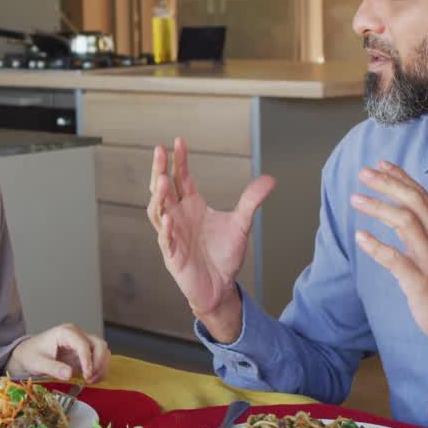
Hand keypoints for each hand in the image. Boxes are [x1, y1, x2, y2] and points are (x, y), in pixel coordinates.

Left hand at [8, 324, 108, 382]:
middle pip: (99, 344)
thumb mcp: (37, 363)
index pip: (83, 344)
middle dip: (98, 362)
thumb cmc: (30, 355)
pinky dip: (99, 369)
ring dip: (100, 366)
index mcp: (65, 332)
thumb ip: (53, 368)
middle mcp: (77, 335)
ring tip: (90, 380)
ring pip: (102, 351)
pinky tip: (90, 379)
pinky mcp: (83, 354)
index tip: (86, 375)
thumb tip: (69, 374)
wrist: (27, 355)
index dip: (88, 360)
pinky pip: (98, 359)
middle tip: (89, 378)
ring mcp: (81, 343)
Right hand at [147, 137, 274, 340]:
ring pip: (158, 212)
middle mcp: (178, 217)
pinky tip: (168, 218)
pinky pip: (165, 240)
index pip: (181, 178)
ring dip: (158, 197)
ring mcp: (172, 235)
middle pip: (163, 189)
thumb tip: (270, 179)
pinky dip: (165, 229)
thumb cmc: (225, 255)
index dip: (179, 160)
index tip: (178, 141)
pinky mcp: (173, 255)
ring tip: (161, 180)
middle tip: (159, 151)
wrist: (221, 286)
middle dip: (160, 170)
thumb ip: (251, 201)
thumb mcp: (241, 224)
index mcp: (191, 206)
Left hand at [351, 160, 427, 342]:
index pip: (422, 197)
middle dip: (387, 184)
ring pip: (405, 223)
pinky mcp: (420, 282)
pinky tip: (359, 237)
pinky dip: (376, 246)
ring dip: (377, 207)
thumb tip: (401, 213)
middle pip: (414, 202)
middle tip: (364, 173)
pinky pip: (396, 259)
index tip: (381, 164)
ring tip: (355, 199)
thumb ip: (422, 235)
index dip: (401, 178)